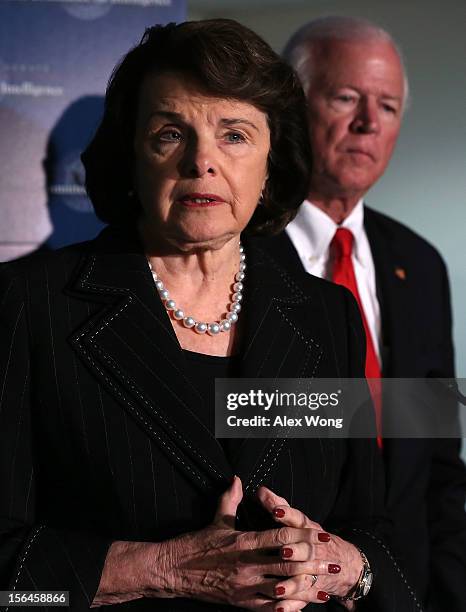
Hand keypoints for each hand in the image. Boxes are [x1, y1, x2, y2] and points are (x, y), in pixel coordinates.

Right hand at [146, 476, 311, 609]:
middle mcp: (247, 565)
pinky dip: (288, 607)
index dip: (304, 536)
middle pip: (288, 564)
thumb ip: (230, 499)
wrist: (173, 572)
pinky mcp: (241, 603)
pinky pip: (269, 608)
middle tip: (334, 563)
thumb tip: (237, 479)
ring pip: (282, 588)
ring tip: (326, 589)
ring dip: (306, 589)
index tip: (322, 535)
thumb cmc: (195, 544)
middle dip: (314, 564)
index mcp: (243, 542)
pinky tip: (302, 606)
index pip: (280, 538)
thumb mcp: (215, 520)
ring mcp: (244, 587)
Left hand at [257, 486, 363, 609]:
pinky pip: (302, 599)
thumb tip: (261, 491)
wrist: (347, 565)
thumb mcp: (300, 520)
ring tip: (279, 586)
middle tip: (283, 550)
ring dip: (293, 581)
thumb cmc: (314, 537)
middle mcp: (313, 548)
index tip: (275, 510)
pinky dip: (292, 604)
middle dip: (295, 549)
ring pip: (305, 576)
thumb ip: (280, 505)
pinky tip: (280, 608)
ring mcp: (315, 571)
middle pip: (305, 548)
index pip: (298, 518)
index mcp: (308, 528)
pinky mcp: (312, 590)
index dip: (287, 514)